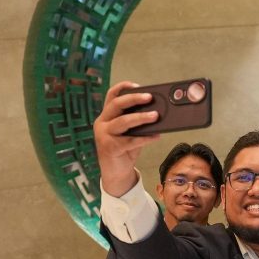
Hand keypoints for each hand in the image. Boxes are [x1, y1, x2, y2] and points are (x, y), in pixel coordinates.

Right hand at [93, 81, 161, 196]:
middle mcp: (102, 123)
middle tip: (149, 97)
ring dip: (141, 118)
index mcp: (106, 116)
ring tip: (156, 116)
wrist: (115, 172)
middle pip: (117, 105)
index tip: (137, 85)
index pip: (112, 96)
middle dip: (134, 99)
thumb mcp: (131, 132)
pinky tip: (156, 136)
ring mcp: (104, 135)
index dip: (123, 88)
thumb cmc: (125, 149)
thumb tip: (157, 112)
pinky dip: (145, 138)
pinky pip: (130, 141)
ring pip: (123, 122)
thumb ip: (138, 123)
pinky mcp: (110, 148)